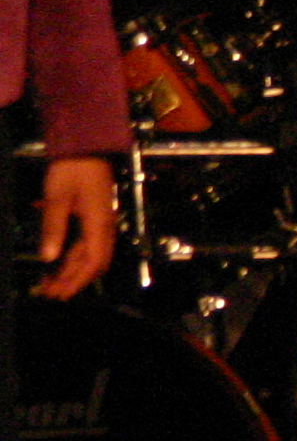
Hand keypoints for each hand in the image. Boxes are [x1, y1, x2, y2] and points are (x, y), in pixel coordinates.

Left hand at [31, 155, 114, 299]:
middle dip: (73, 280)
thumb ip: (53, 228)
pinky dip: (71, 256)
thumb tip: (48, 257)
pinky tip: (56, 261)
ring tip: (50, 282)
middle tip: (50, 293)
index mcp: (98, 223)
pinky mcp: (93, 217)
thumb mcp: (57, 198)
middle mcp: (104, 226)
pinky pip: (85, 243)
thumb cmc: (71, 170)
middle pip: (93, 261)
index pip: (94, 260)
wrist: (85, 146)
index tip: (61, 294)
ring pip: (89, 254)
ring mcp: (100, 222)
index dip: (78, 280)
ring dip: (71, 270)